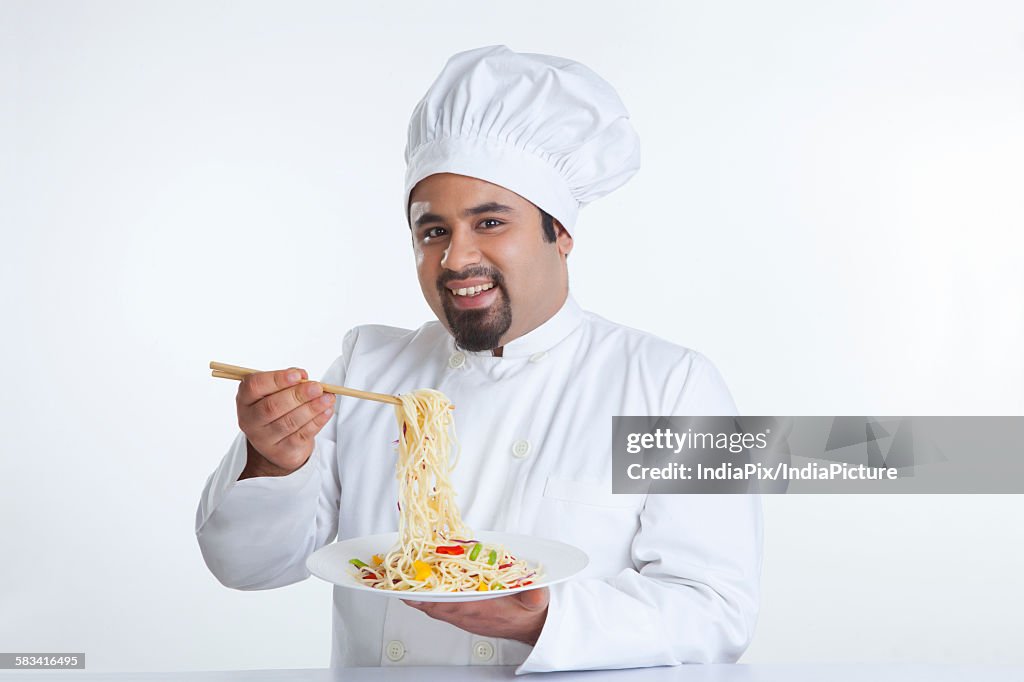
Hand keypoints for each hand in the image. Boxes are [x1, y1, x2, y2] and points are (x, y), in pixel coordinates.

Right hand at [235, 367, 335, 478]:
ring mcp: (264, 439)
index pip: (254, 386)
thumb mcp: (277, 391)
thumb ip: (289, 381)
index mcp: (245, 399)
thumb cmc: (278, 408)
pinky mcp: (281, 452)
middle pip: (272, 407)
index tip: (298, 375)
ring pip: (289, 422)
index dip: (277, 379)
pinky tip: (327, 411)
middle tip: (318, 387)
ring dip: (312, 408)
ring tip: (328, 398)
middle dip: (298, 395)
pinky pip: (302, 435)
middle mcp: (249, 420)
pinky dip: (317, 421)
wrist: (279, 442)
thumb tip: (303, 377)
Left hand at [402, 587, 548, 644]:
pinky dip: (426, 600)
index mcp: (481, 609)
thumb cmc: (529, 609)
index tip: (413, 591)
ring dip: (417, 597)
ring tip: (399, 584)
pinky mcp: (462, 615)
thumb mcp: (536, 600)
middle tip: (395, 581)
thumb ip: (534, 597)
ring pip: (433, 608)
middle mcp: (468, 614)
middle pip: (434, 606)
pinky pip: (438, 609)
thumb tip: (536, 594)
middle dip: (415, 594)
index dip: (431, 599)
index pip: (451, 605)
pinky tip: (417, 591)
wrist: (531, 624)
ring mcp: (463, 616)